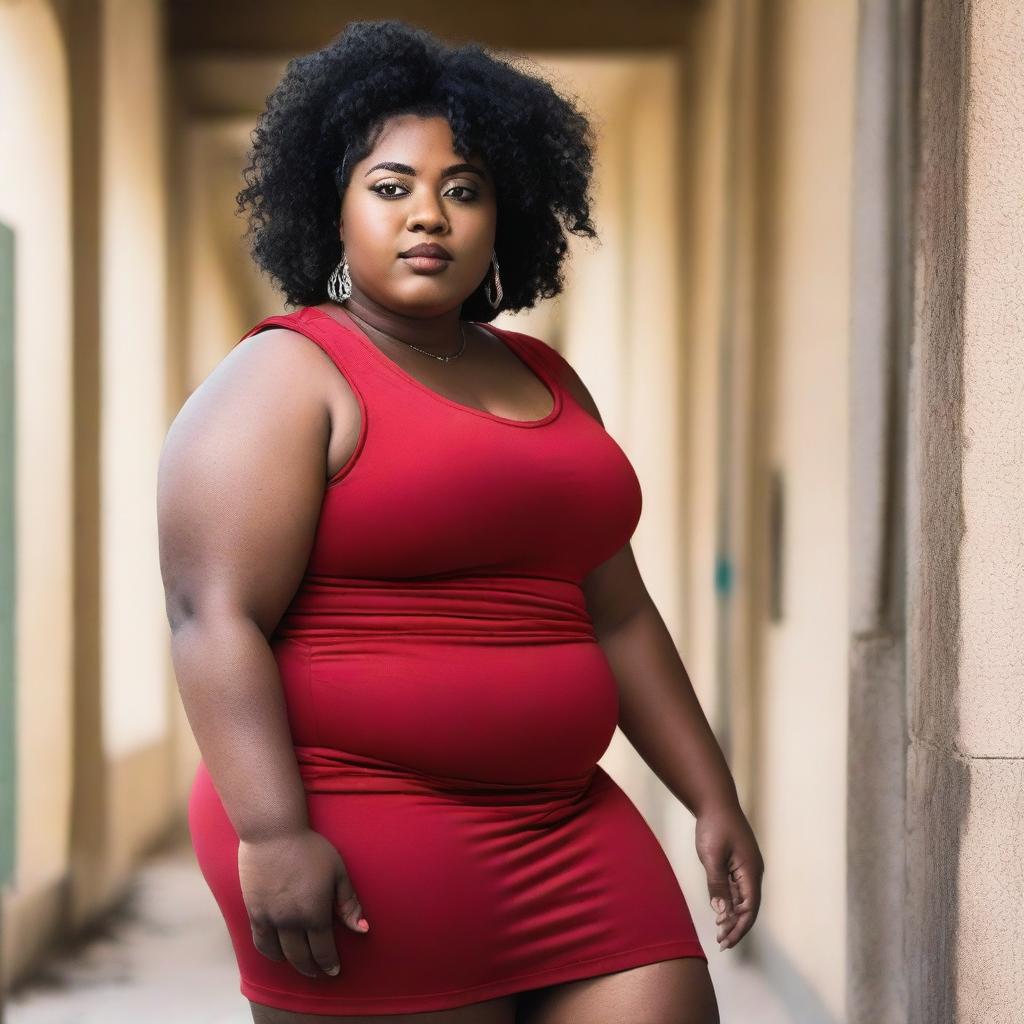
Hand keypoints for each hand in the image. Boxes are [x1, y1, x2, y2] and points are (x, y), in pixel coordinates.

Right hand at [238, 828, 369, 977]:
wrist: (272, 833)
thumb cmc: (310, 847)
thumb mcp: (338, 870)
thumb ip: (348, 902)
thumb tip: (363, 929)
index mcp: (315, 912)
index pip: (323, 949)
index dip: (329, 963)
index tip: (334, 971)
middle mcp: (291, 921)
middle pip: (301, 957)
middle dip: (312, 968)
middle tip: (319, 973)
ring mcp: (270, 918)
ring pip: (280, 954)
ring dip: (291, 964)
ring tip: (300, 966)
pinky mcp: (253, 911)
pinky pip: (260, 942)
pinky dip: (270, 952)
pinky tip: (277, 953)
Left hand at [693, 802, 763, 950]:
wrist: (715, 802)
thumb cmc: (714, 826)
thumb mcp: (712, 856)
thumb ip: (717, 884)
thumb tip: (722, 912)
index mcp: (751, 871)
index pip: (750, 908)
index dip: (739, 927)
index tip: (726, 941)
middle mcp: (753, 871)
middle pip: (749, 907)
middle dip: (736, 926)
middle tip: (721, 942)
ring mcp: (747, 867)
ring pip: (743, 899)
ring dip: (733, 915)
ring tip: (720, 931)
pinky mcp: (739, 863)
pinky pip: (737, 888)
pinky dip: (730, 902)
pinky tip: (720, 911)